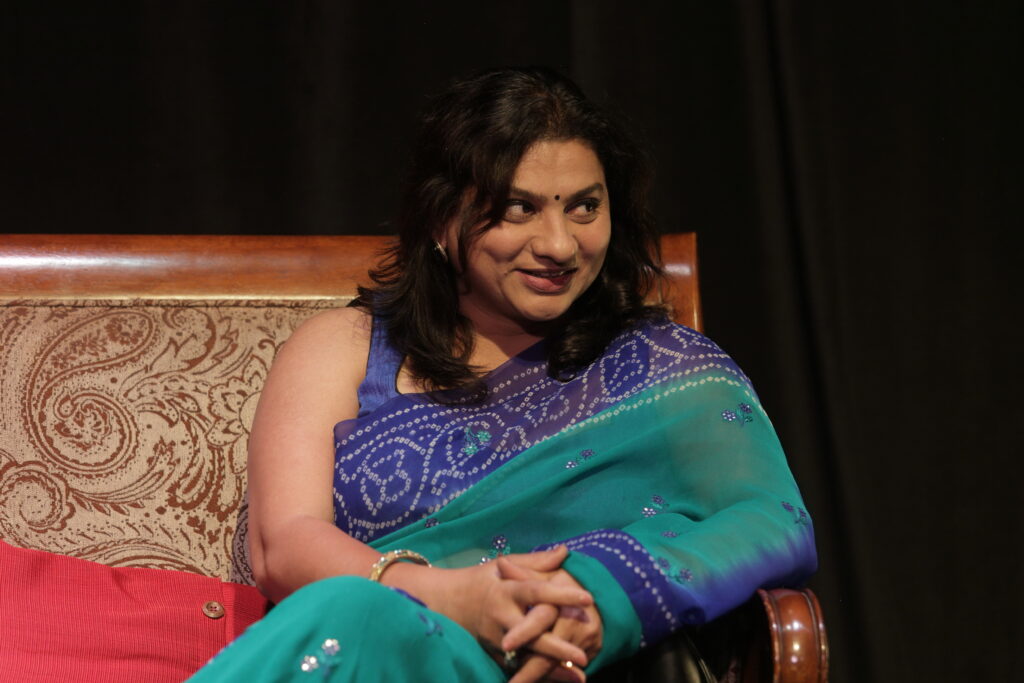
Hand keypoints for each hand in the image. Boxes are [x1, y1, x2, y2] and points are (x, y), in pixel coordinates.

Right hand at [390, 546, 592, 670]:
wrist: (448, 603)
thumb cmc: (481, 580)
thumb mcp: (504, 566)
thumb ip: (535, 561)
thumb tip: (565, 551)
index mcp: (507, 590)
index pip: (537, 592)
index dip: (562, 595)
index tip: (588, 599)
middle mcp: (502, 617)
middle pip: (532, 634)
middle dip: (557, 646)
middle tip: (582, 654)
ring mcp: (496, 640)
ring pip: (526, 657)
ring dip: (552, 670)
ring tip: (579, 677)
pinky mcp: (494, 655)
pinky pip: (518, 668)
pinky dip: (539, 676)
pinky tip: (562, 680)